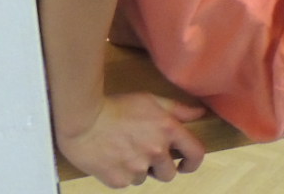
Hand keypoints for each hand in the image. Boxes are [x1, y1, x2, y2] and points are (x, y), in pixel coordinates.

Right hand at [56, 93, 205, 187]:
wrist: (82, 121)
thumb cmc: (117, 106)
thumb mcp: (152, 100)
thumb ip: (179, 109)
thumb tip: (200, 113)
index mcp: (168, 131)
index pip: (196, 154)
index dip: (193, 162)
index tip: (185, 163)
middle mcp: (156, 152)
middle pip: (169, 173)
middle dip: (161, 167)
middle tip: (147, 155)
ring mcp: (136, 168)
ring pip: (145, 178)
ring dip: (140, 170)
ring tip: (125, 153)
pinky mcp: (118, 181)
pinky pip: (127, 183)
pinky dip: (123, 175)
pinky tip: (113, 159)